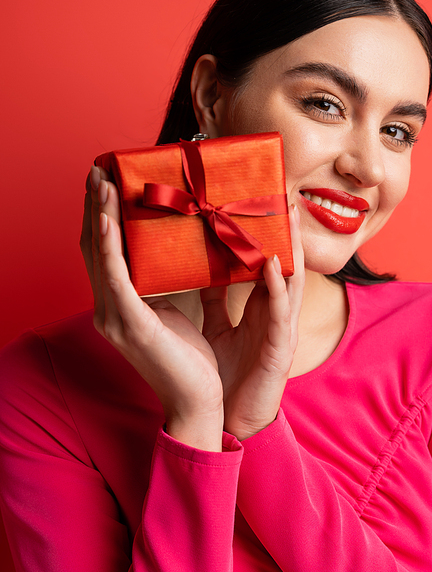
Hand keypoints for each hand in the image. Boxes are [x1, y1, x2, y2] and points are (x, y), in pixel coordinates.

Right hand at [80, 165, 223, 450]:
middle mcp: (108, 309)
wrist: (198, 402)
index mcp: (119, 305)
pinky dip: (110, 246)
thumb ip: (164, 285)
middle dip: (95, 206)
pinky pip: (116, 278)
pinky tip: (110, 220)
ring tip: (101, 181)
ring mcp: (114, 318)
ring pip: (99, 256)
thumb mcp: (174, 312)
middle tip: (98, 169)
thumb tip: (173, 253)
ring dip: (99, 215)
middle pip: (93, 247)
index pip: (103, 253)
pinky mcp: (131, 325)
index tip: (107, 182)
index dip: (101, 216)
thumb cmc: (189, 360)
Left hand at [201, 205, 303, 440]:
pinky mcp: (279, 350)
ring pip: (291, 281)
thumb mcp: (218, 327)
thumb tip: (198, 269)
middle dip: (285, 229)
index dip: (264, 231)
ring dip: (290, 247)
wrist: (229, 421)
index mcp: (260, 308)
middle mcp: (276, 314)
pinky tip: (272, 262)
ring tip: (286, 214)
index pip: (265, 261)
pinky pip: (280, 312)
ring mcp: (281, 330)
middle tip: (279, 192)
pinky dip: (278, 286)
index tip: (255, 198)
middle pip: (285, 263)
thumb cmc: (227, 375)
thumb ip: (214, 299)